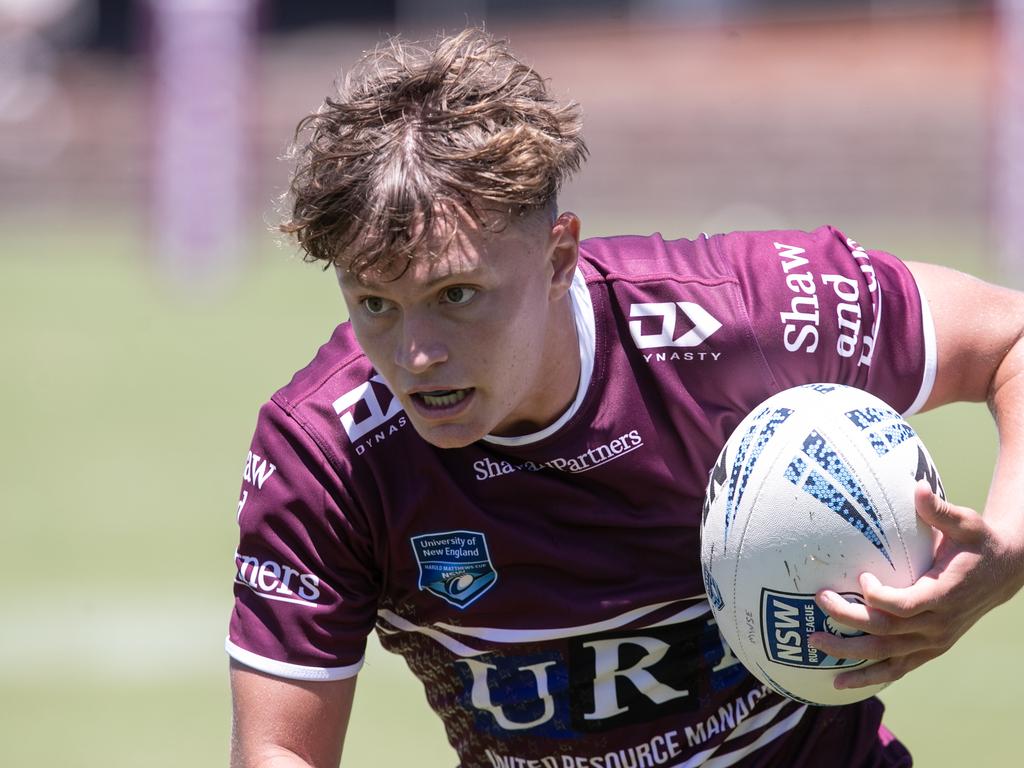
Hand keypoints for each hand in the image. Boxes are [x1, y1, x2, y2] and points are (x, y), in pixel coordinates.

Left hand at [808, 481, 1023, 689]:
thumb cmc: (978, 543)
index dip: (881, 597)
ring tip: (815, 645)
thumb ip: (940, 511)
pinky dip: (869, 677)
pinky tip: (838, 682)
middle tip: (819, 602)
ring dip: (850, 655)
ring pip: (887, 656)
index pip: (907, 605)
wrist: (1004, 573)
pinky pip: (896, 668)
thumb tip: (918, 489)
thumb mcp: (967, 523)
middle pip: (887, 630)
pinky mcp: (929, 649)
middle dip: (850, 619)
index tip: (861, 578)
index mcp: (945, 594)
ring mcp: (934, 642)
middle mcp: (938, 625)